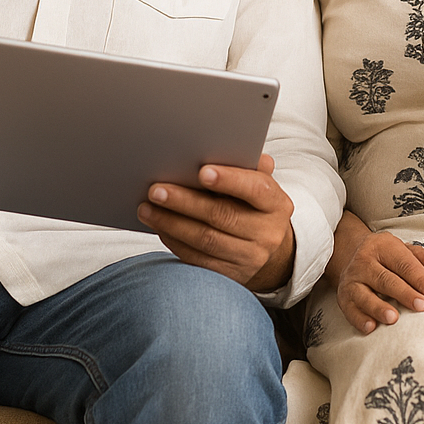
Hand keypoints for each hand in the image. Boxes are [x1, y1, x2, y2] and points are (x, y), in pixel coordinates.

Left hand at [138, 153, 296, 292]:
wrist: (269, 248)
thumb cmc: (255, 205)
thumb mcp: (259, 183)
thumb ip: (246, 166)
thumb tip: (226, 147)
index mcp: (277, 204)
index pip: (256, 189)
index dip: (230, 180)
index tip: (202, 171)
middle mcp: (267, 233)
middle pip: (223, 216)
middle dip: (185, 202)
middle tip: (156, 189)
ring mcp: (250, 258)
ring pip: (205, 240)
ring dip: (171, 223)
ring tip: (147, 208)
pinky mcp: (231, 276)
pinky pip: (198, 260)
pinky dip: (175, 242)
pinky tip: (158, 227)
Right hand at [331, 221, 423, 334]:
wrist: (351, 255)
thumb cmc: (386, 257)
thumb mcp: (403, 250)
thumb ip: (422, 257)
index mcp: (382, 246)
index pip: (405, 264)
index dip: (422, 281)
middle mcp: (364, 261)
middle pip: (386, 279)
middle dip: (404, 294)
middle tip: (422, 306)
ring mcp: (352, 280)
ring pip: (365, 295)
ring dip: (378, 307)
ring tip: (394, 318)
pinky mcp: (343, 297)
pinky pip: (350, 310)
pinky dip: (359, 319)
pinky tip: (371, 327)